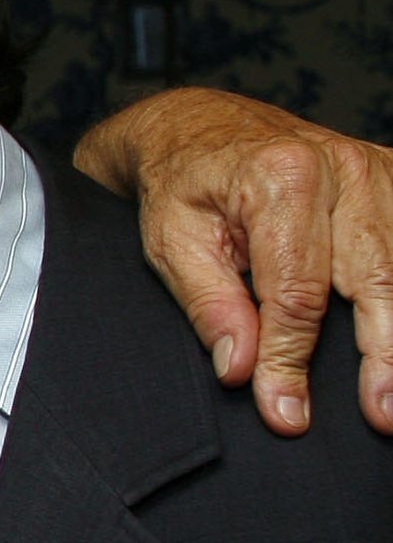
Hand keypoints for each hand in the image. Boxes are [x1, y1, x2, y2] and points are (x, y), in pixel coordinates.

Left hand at [75, 88, 392, 436]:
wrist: (199, 126)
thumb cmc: (181, 182)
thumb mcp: (172, 242)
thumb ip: (209, 304)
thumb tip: (240, 368)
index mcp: (281, 178)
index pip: (298, 293)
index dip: (292, 360)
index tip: (286, 411)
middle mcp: (342, 169)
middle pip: (376, 282)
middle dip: (383, 358)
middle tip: (383, 416)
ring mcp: (377, 171)